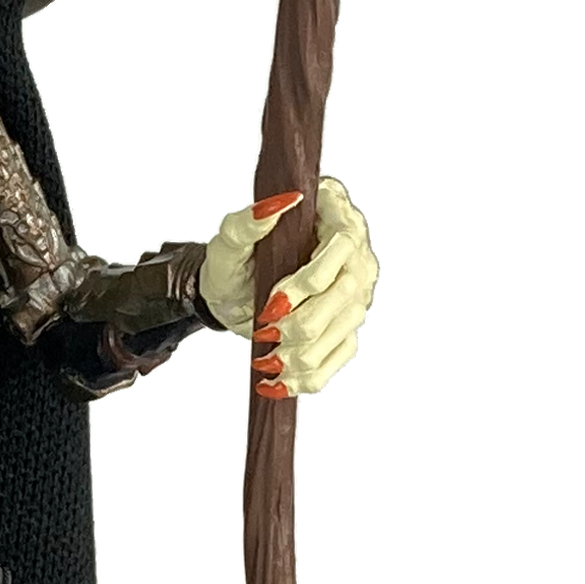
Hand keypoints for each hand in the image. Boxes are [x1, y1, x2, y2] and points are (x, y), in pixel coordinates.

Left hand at [201, 173, 376, 393]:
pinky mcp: (347, 326)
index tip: (272, 300)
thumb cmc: (232, 262)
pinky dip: (309, 376)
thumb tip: (281, 202)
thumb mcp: (228, 241)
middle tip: (264, 329)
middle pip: (347, 293)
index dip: (309, 279)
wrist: (228, 297)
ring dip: (302, 352)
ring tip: (266, 356)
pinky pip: (341, 355)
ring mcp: (356, 293)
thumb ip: (246, 221)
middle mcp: (355, 254)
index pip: (342, 244)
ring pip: (345, 328)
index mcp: (333, 217)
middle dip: (302, 321)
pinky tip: (280, 382)